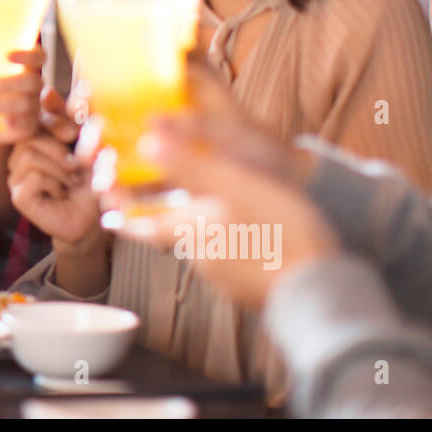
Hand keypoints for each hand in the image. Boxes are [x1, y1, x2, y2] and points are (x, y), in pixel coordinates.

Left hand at [0, 42, 44, 144]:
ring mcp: (33, 106)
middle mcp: (33, 84)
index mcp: (23, 65)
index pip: (38, 56)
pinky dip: (2, 124)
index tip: (8, 56)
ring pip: (23, 103)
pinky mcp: (27, 126)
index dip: (29, 54)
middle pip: (31, 81)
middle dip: (2, 83)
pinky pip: (21, 125)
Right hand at [7, 126, 100, 246]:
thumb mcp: (83, 141)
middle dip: (58, 147)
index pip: (32, 117)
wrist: (93, 213)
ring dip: (58, 167)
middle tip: (77, 164)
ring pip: (28, 155)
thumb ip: (67, 117)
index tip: (73, 133)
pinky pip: (33, 177)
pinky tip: (62, 192)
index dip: (53, 121)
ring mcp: (16, 176)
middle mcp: (19, 154)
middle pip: (28, 135)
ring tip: (72, 179)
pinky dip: (54, 183)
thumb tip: (46, 91)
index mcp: (33, 138)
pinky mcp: (18, 196)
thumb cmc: (90, 176)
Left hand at [130, 90, 332, 306]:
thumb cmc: (281, 230)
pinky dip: (228, 244)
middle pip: (173, 234)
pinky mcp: (251, 288)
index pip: (144, 223)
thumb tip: (147, 143)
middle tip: (158, 202)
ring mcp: (227, 278)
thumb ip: (189, 165)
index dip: (124, 215)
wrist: (324, 288)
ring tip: (208, 209)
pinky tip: (244, 233)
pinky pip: (230, 260)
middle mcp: (202, 258)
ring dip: (199, 229)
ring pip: (203, 247)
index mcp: (193, 230)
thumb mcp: (235, 185)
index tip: (107, 208)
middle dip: (162, 218)